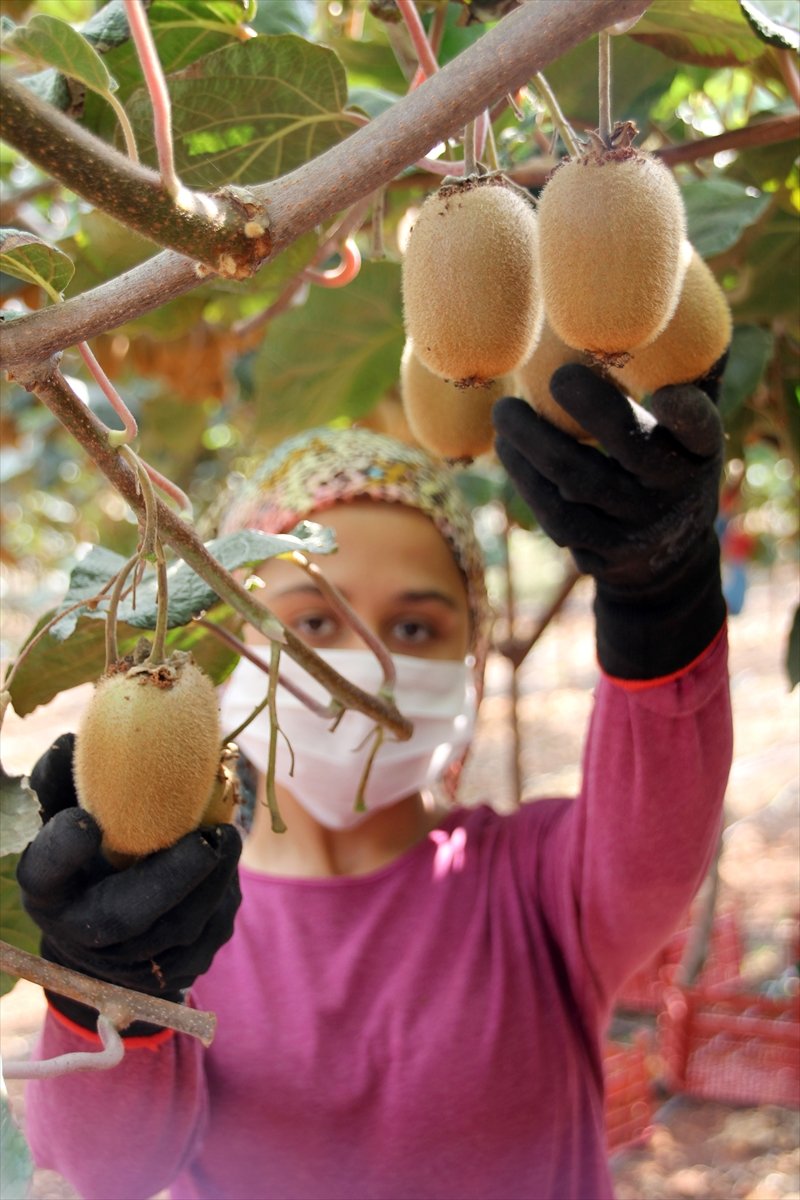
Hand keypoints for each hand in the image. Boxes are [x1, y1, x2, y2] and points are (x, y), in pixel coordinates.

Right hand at [17, 734, 241, 1032]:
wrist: (109, 938)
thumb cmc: (88, 859)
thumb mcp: (64, 820)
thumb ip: (63, 783)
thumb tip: (72, 742)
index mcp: (49, 892)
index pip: (44, 873)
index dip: (61, 850)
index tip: (85, 820)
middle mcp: (81, 935)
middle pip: (124, 917)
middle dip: (172, 876)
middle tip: (209, 838)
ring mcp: (131, 966)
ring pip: (181, 927)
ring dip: (212, 880)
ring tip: (226, 838)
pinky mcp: (178, 973)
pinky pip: (211, 931)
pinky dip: (223, 893)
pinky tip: (224, 863)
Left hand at [493, 364, 726, 678]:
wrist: (666, 556)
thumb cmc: (672, 462)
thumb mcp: (690, 429)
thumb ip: (686, 374)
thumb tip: (671, 294)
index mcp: (699, 453)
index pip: (702, 431)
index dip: (687, 414)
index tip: (667, 392)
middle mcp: (672, 494)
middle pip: (631, 450)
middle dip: (592, 411)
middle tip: (555, 377)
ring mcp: (635, 527)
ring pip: (579, 483)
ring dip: (535, 443)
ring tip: (505, 410)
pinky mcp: (600, 553)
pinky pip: (555, 516)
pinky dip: (526, 478)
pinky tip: (507, 446)